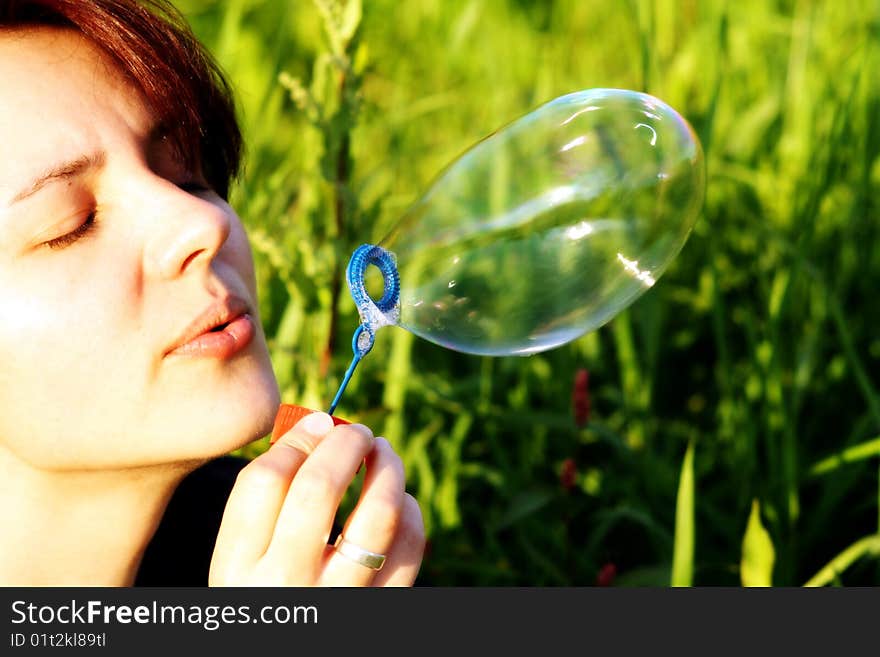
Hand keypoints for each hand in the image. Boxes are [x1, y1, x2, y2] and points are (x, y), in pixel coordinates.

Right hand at [209, 412, 424, 585]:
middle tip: (357, 430)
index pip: (263, 482)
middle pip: (320, 489)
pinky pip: (409, 546)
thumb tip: (320, 426)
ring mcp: (340, 603)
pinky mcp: (382, 610)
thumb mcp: (242, 563)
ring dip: (387, 468)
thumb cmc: (268, 599)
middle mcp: (286, 588)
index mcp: (238, 568)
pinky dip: (409, 508)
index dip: (297, 439)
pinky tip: (398, 498)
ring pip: (378, 514)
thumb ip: (264, 504)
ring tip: (382, 451)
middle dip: (345, 443)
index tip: (318, 423)